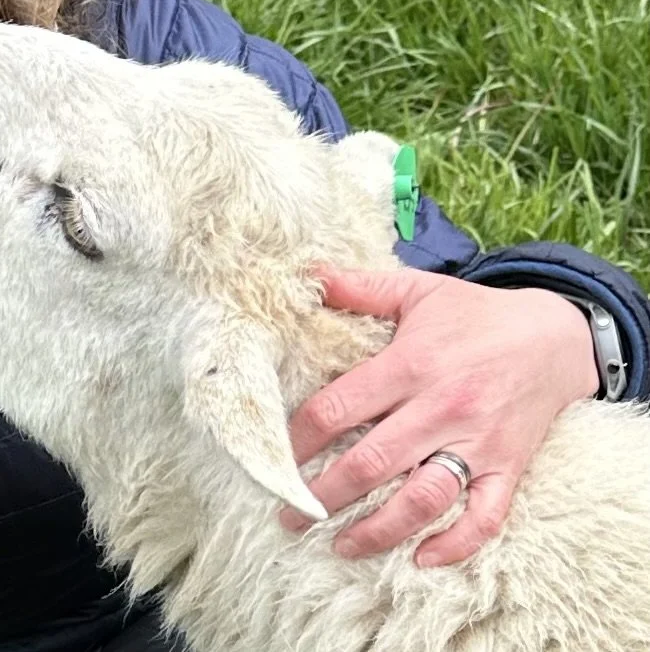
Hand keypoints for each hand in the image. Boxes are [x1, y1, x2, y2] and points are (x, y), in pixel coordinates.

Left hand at [280, 267, 596, 566]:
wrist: (557, 337)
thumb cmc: (476, 314)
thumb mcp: (418, 290)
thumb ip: (360, 286)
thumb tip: (307, 274)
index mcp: (412, 364)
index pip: (340, 409)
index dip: (301, 439)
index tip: (276, 459)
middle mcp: (442, 409)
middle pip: (372, 463)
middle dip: (325, 496)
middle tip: (292, 516)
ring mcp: (478, 443)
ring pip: (423, 499)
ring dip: (379, 529)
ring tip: (341, 545)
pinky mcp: (509, 468)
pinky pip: (485, 518)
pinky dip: (455, 544)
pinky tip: (420, 558)